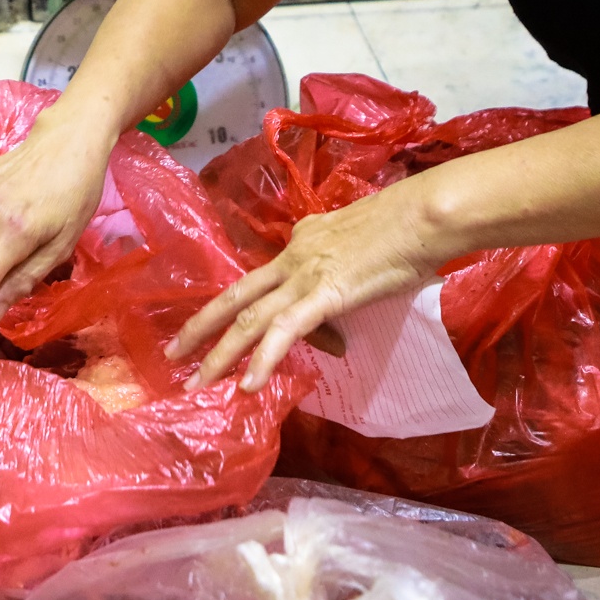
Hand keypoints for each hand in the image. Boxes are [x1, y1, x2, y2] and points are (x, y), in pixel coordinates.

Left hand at [166, 181, 450, 393]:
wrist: (425, 215)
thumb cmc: (407, 228)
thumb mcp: (362, 246)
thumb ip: (343, 267)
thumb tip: (340, 298)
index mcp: (302, 240)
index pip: (268, 280)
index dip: (247, 309)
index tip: (226, 331)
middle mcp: (294, 255)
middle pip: (236, 295)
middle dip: (201, 327)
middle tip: (173, 355)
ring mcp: (306, 274)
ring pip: (250, 318)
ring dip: (220, 354)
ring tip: (197, 384)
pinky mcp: (326, 293)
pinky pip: (286, 331)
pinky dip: (264, 359)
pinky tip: (249, 384)